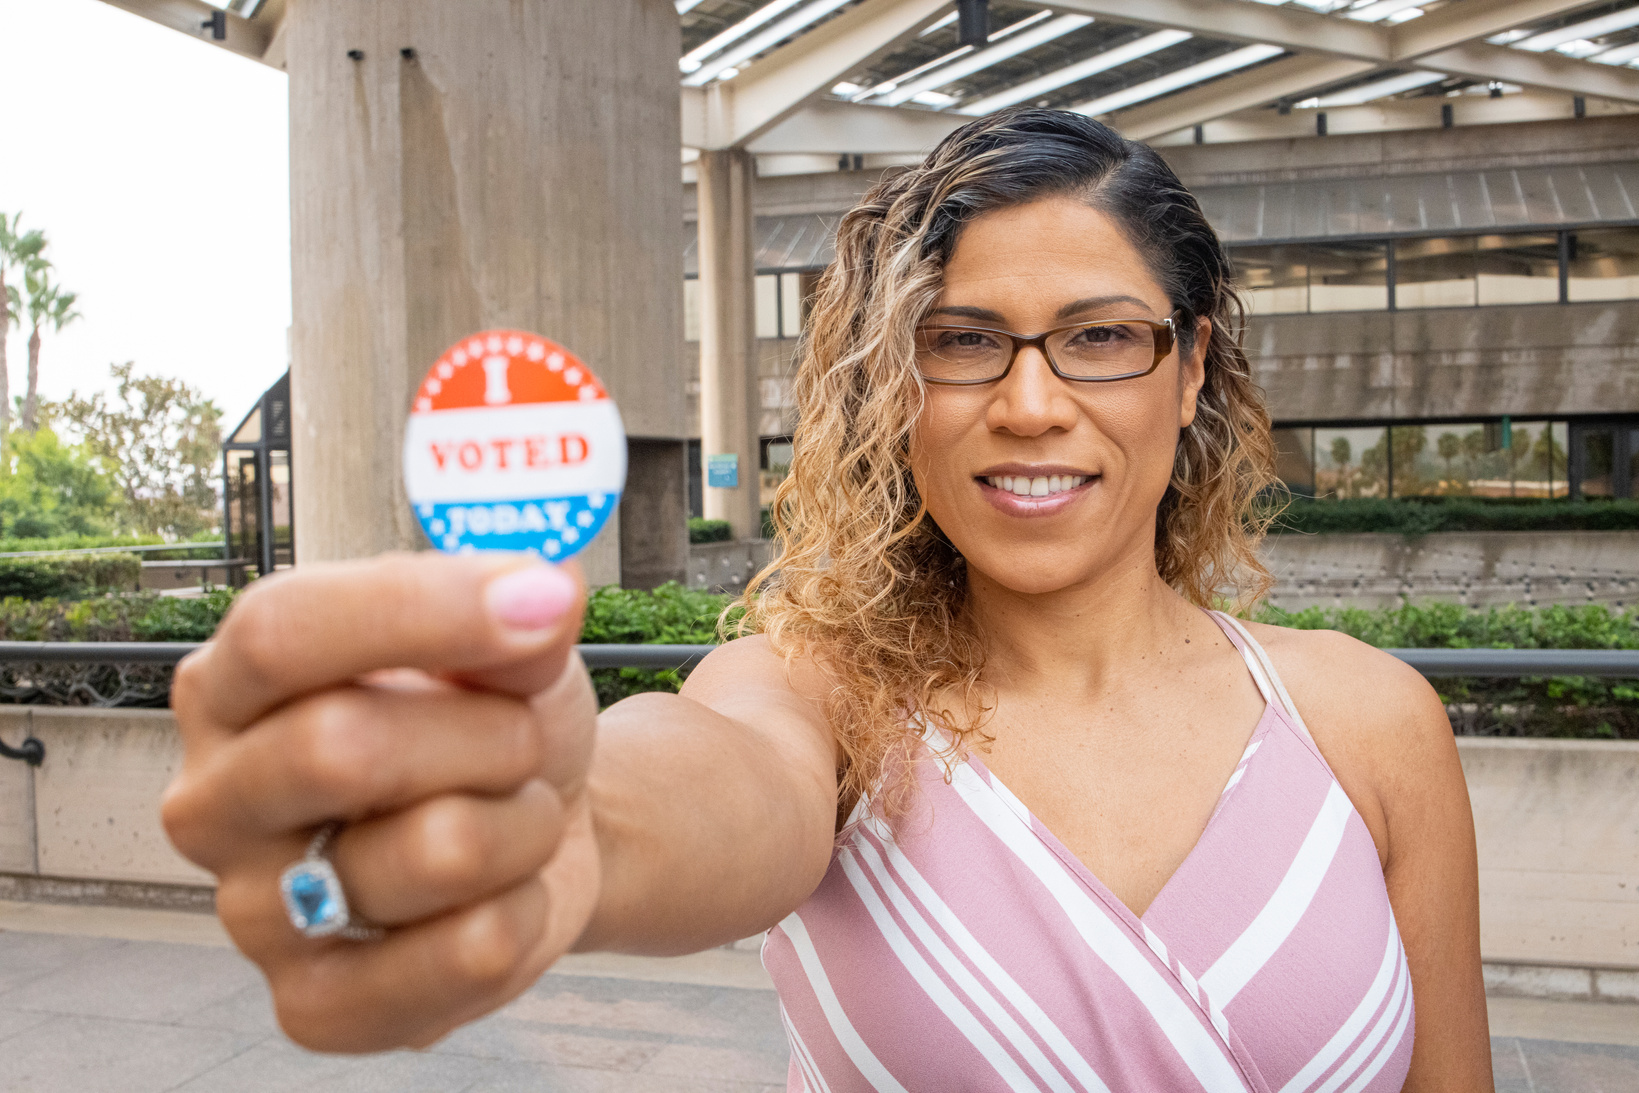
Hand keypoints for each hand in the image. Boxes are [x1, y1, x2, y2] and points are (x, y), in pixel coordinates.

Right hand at [161, 552, 600, 1051]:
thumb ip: (516, 622)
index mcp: (232, 683)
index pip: (278, 632)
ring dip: (523, 821)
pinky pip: (467, 954)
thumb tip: (544, 595)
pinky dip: (526, 910)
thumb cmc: (492, 718)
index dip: (416, 609)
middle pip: (340, 746)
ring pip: (439, 850)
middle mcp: (214, 798)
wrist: (535, 823)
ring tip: (511, 814)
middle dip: (489, 732)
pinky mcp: (316, 1006)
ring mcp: (251, 913)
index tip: (544, 600)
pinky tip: (505, 892)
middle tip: (526, 737)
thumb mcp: (509, 648)